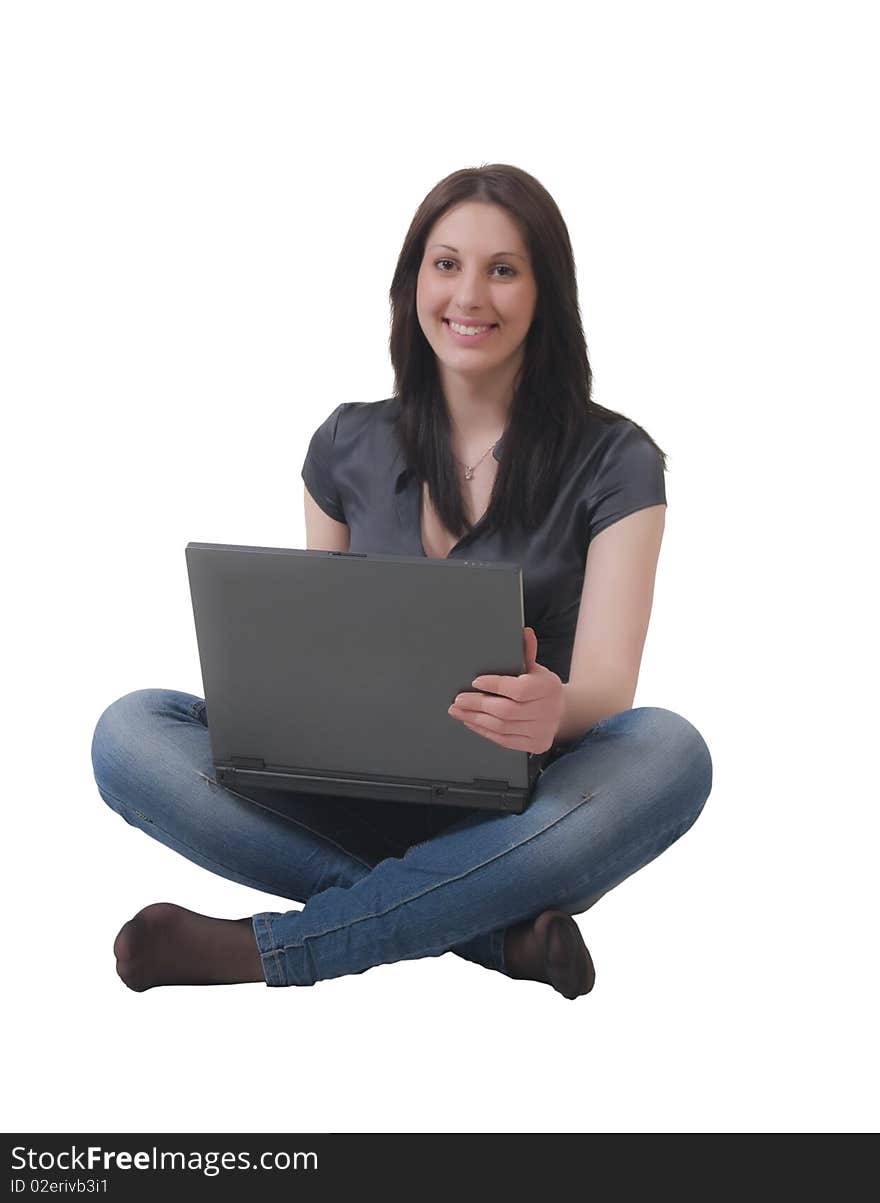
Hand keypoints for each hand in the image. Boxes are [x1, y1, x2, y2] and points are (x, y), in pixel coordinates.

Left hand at [446, 627, 563, 754]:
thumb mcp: (536, 668)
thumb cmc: (541, 687)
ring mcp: (543, 730)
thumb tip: (524, 633)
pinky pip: (504, 740)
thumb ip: (527, 653)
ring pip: (502, 727)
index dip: (494, 686)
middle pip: (506, 711)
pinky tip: (472, 722)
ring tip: (458, 711)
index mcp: (549, 687)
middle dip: (478, 705)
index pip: (518, 689)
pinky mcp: (536, 744)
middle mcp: (549, 710)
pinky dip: (484, 731)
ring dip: (475, 719)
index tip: (474, 682)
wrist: (560, 711)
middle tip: (458, 700)